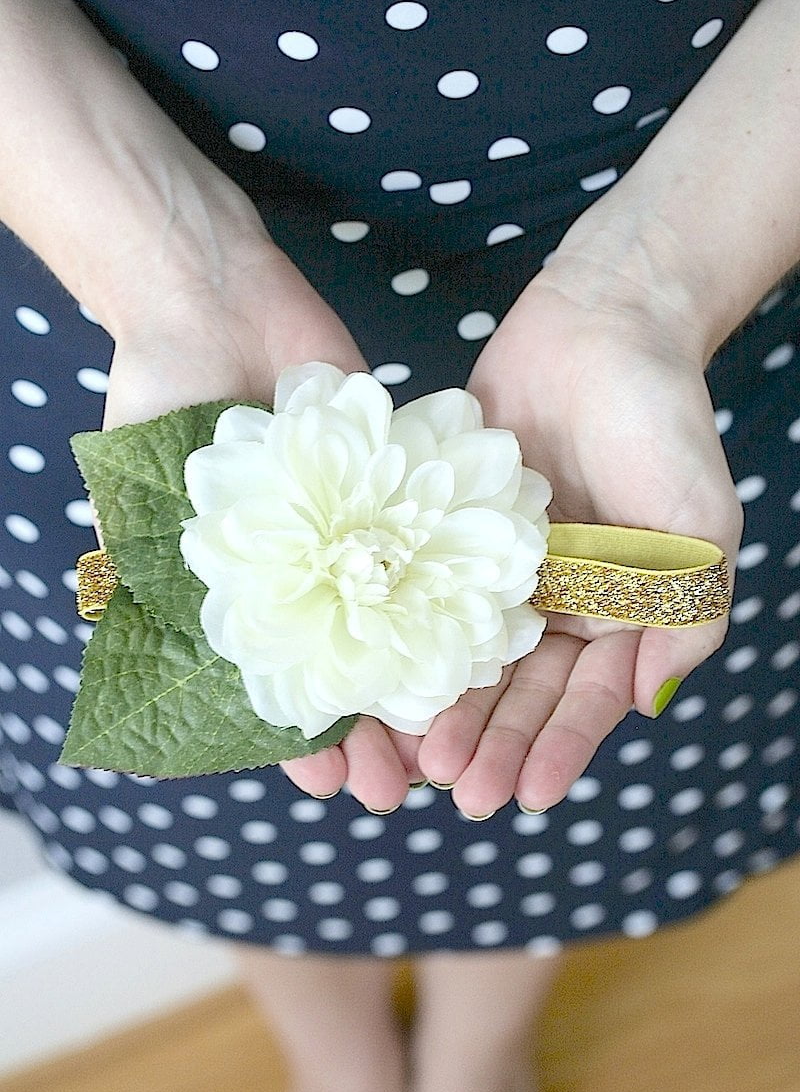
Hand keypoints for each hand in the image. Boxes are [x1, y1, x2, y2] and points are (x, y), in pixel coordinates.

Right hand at [101, 234, 424, 804]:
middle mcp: (307, 575)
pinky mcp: (400, 490)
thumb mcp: (142, 511)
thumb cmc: (160, 406)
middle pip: (350, 669)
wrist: (212, 303)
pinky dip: (454, 598)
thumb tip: (159, 709)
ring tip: (449, 741)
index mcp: (246, 597)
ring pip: (399, 625)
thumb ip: (153, 596)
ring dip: (419, 685)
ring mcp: (357, 536)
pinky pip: (432, 554)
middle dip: (373, 730)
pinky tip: (482, 648)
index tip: (334, 784)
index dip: (305, 740)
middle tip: (403, 788)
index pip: (282, 690)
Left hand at [417, 266, 742, 817]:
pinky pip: (428, 598)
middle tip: (462, 794)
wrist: (600, 329)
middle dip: (496, 745)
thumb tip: (651, 703)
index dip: (560, 747)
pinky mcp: (453, 536)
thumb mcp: (698, 526)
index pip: (589, 698)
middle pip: (524, 692)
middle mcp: (560, 606)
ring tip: (421, 763)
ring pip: (472, 659)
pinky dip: (410, 642)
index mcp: (620, 615)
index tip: (531, 795)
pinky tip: (384, 685)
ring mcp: (503, 574)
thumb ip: (686, 616)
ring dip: (450, 712)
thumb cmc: (664, 425)